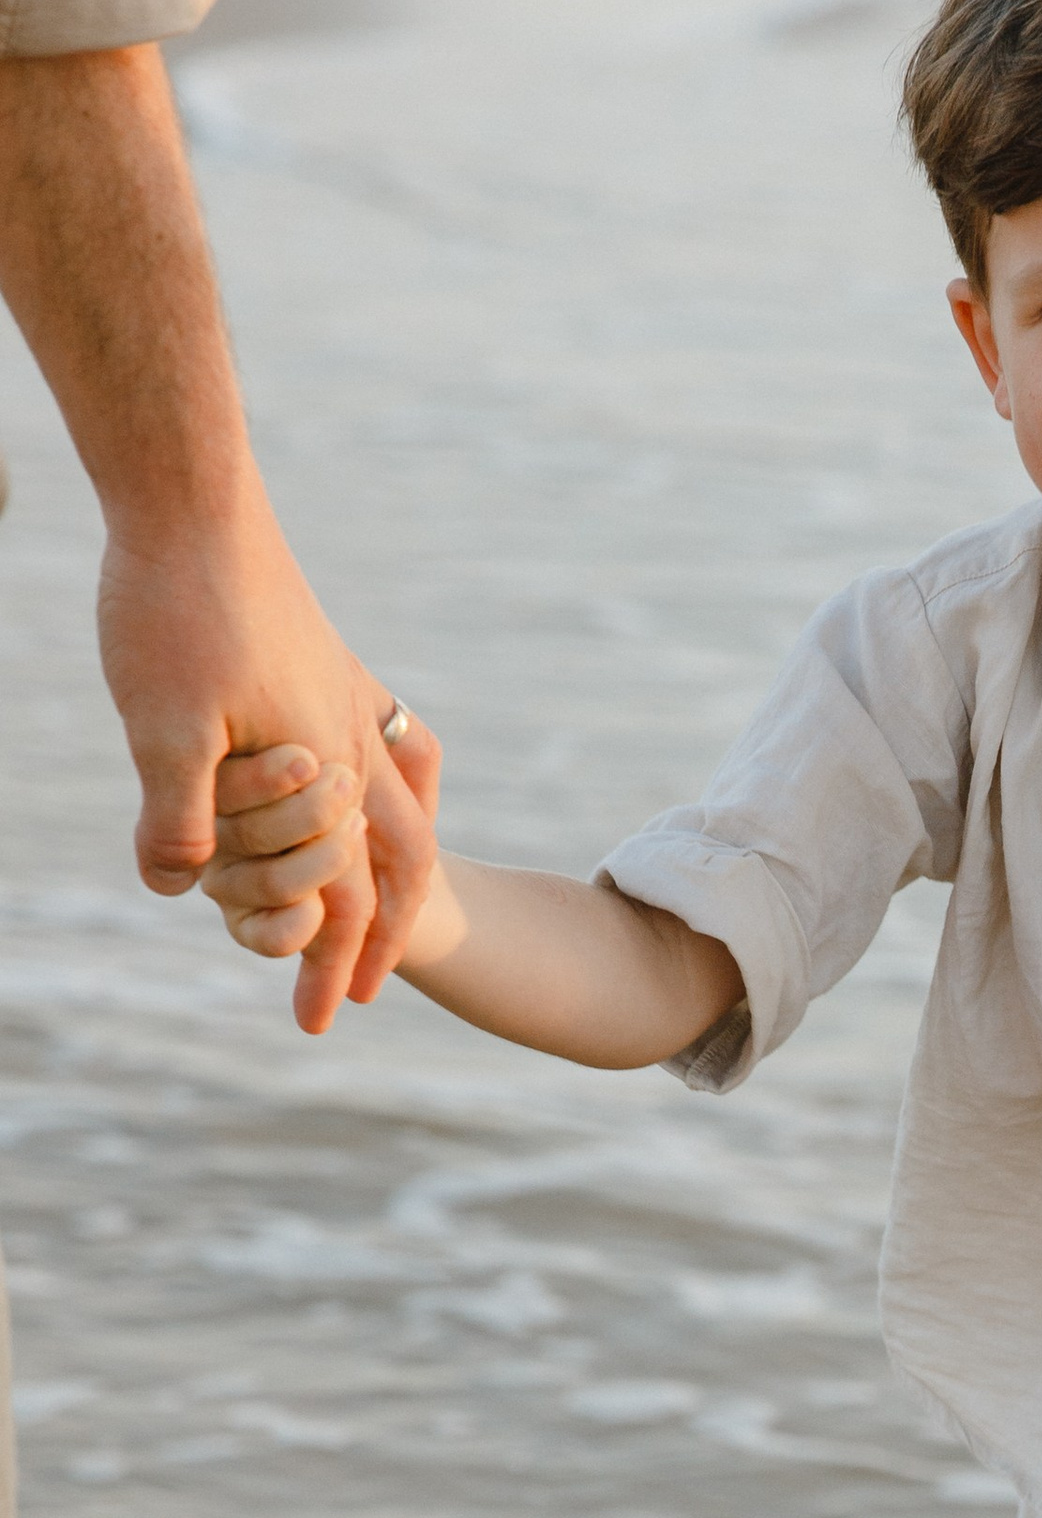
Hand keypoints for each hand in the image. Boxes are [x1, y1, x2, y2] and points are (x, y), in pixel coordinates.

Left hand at [97, 493, 440, 1034]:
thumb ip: (177, 816)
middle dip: (375, 934)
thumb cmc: (174, 609)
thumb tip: (178, 887)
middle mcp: (356, 741)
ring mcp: (352, 696)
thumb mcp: (160, 725)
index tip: (318, 1018)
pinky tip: (381, 782)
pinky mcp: (332, 660)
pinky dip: (405, 778)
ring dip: (399, 863)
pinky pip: (396, 736)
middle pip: (395, 862)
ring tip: (394, 906)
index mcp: (326, 769)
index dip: (331, 963)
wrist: (196, 499)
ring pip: (407, 800)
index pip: (346, 894)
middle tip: (356, 990)